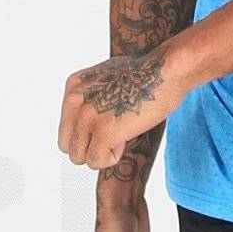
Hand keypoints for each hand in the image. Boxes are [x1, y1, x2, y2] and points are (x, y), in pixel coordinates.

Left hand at [58, 44, 187, 171]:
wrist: (166, 71)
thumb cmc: (147, 75)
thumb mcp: (107, 80)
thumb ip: (91, 100)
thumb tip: (91, 125)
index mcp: (74, 88)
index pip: (66, 128)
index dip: (88, 133)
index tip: (108, 122)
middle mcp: (76, 102)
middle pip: (68, 145)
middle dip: (90, 146)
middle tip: (113, 135)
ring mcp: (88, 117)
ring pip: (79, 157)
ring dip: (101, 153)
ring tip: (121, 134)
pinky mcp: (104, 131)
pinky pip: (97, 161)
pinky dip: (112, 157)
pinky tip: (125, 138)